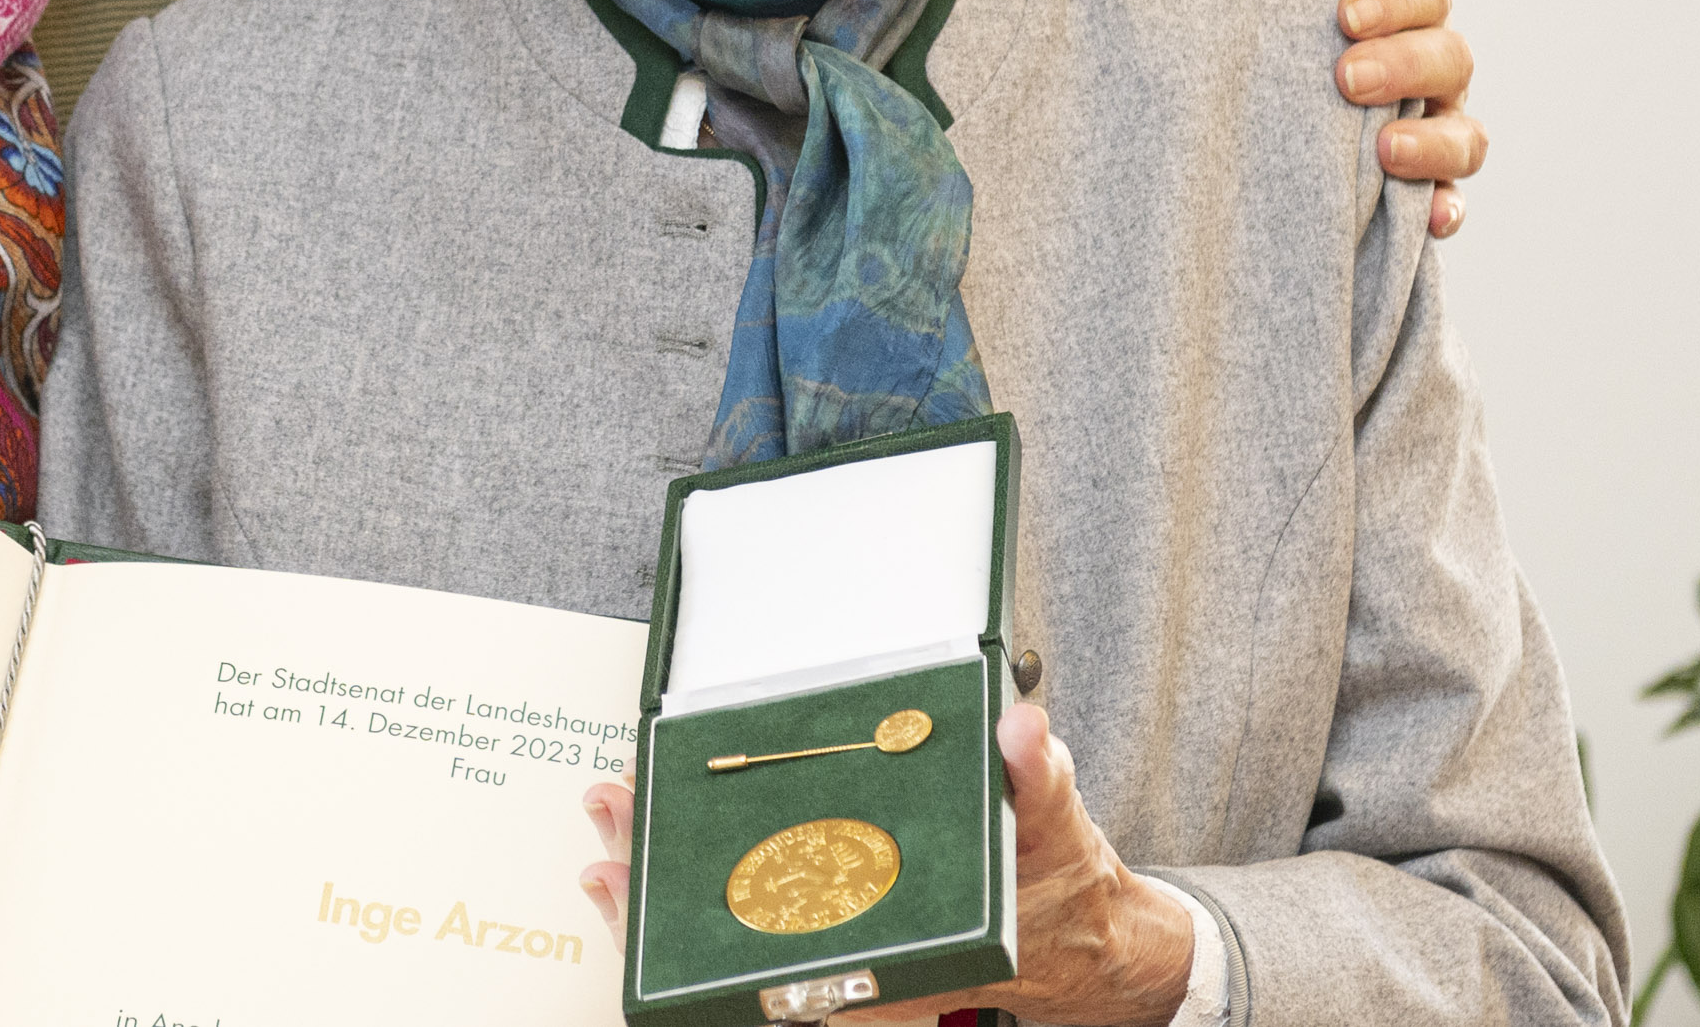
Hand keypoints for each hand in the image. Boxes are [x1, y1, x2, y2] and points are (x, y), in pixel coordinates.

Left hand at [581, 706, 1192, 1025]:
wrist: (1096, 953)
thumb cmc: (1066, 887)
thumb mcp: (1063, 829)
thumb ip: (1040, 778)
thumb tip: (1019, 726)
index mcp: (909, 954)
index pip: (780, 956)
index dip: (698, 929)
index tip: (629, 873)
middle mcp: (867, 974)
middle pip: (736, 950)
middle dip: (658, 894)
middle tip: (603, 818)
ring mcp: (852, 964)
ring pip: (737, 948)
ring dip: (669, 891)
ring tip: (608, 821)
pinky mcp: (846, 944)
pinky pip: (757, 933)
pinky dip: (706, 893)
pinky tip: (657, 846)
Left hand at [1253, 0, 1485, 235]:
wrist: (1239, 146)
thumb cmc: (1270, 58)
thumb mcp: (1265, 6)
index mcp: (1402, 23)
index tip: (1346, 15)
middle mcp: (1431, 79)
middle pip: (1451, 59)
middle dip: (1405, 66)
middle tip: (1347, 79)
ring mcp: (1436, 139)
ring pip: (1468, 137)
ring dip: (1434, 142)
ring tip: (1386, 149)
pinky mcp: (1421, 201)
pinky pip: (1451, 205)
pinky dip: (1446, 208)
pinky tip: (1429, 216)